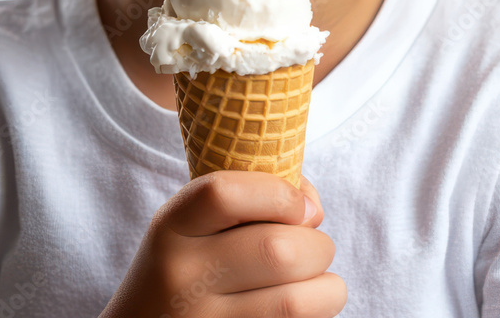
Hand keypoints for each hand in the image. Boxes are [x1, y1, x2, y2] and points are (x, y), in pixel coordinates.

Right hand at [100, 171, 345, 317]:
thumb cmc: (188, 265)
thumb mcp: (192, 223)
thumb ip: (247, 200)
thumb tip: (311, 208)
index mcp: (172, 227)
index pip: (224, 194)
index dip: (279, 193)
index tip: (303, 205)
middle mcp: (182, 277)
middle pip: (275, 249)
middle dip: (317, 245)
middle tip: (316, 247)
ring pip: (293, 302)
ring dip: (327, 287)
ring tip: (320, 280)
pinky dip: (317, 315)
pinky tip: (307, 307)